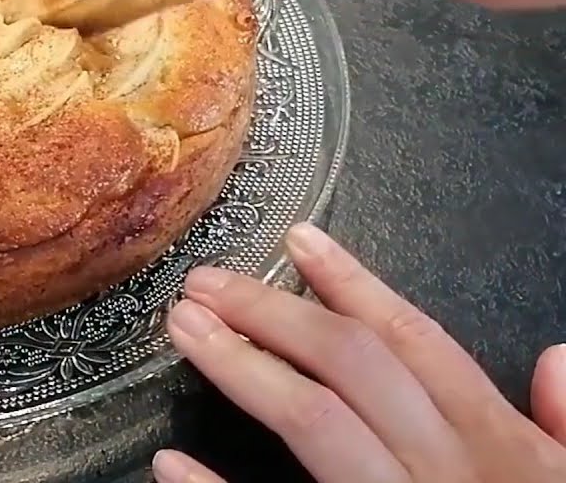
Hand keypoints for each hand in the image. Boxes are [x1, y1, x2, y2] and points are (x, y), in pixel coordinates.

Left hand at [154, 223, 565, 482]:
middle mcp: (446, 473)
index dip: (355, 285)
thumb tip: (558, 359)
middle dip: (275, 313)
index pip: (416, 345)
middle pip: (352, 367)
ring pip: (316, 424)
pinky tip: (172, 464)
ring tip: (183, 328)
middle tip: (206, 281)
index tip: (297, 241)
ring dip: (243, 367)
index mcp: (497, 449)